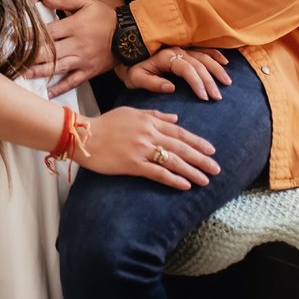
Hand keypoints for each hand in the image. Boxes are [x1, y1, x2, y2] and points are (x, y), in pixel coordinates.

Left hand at [22, 0, 115, 96]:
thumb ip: (65, 0)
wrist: (130, 36)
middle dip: (31, 57)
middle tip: (14, 60)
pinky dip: (60, 88)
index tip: (15, 39)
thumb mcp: (87, 3)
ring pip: (58, 68)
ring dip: (40, 72)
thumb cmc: (105, 17)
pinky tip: (47, 92)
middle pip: (50, 53)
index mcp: (74, 27)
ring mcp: (82, 61)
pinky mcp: (88, 72)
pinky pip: (72, 81)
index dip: (31, 36)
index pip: (48, 32)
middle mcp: (76, 45)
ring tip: (23, 75)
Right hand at [78, 108, 218, 188]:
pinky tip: (185, 185)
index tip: (211, 150)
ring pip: (173, 160)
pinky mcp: (132, 164)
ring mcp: (141, 149)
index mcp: (149, 120)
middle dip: (201, 158)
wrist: (82, 135)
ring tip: (206, 179)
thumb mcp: (131, 112)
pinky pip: (157, 173)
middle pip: (181, 147)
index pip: (179, 132)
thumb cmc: (105, 123)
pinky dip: (173, 179)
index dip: (197, 141)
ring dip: (192, 171)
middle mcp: (148, 134)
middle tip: (216, 168)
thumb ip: (155, 114)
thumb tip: (176, 118)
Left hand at [117, 45, 233, 100]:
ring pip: (204, 56)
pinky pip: (203, 49)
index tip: (205, 97)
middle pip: (199, 64)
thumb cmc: (129, 67)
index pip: (187, 69)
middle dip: (210, 81)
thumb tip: (171, 88)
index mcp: (165, 57)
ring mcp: (181, 47)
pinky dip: (215, 54)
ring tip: (226, 83)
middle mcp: (176, 50)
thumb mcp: (134, 77)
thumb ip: (151, 83)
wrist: (122, 50)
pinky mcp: (183, 48)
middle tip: (218, 97)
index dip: (197, 82)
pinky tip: (225, 62)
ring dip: (217, 69)